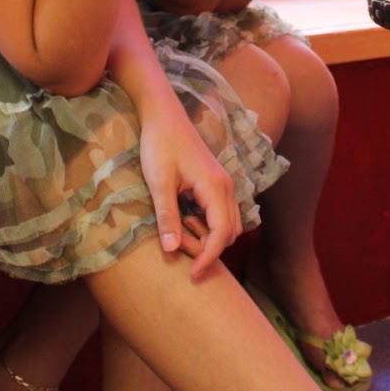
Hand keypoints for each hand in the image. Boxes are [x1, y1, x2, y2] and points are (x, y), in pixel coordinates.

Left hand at [136, 99, 239, 278]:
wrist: (163, 116)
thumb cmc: (159, 145)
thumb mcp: (159, 183)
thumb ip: (167, 217)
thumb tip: (172, 250)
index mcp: (215, 187)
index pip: (222, 234)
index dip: (209, 258)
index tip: (192, 274)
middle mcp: (226, 186)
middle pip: (230, 232)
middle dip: (209, 248)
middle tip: (178, 247)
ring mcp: (223, 183)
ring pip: (228, 223)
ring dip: (208, 237)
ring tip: (178, 233)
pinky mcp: (216, 182)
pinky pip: (221, 213)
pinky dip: (207, 225)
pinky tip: (183, 220)